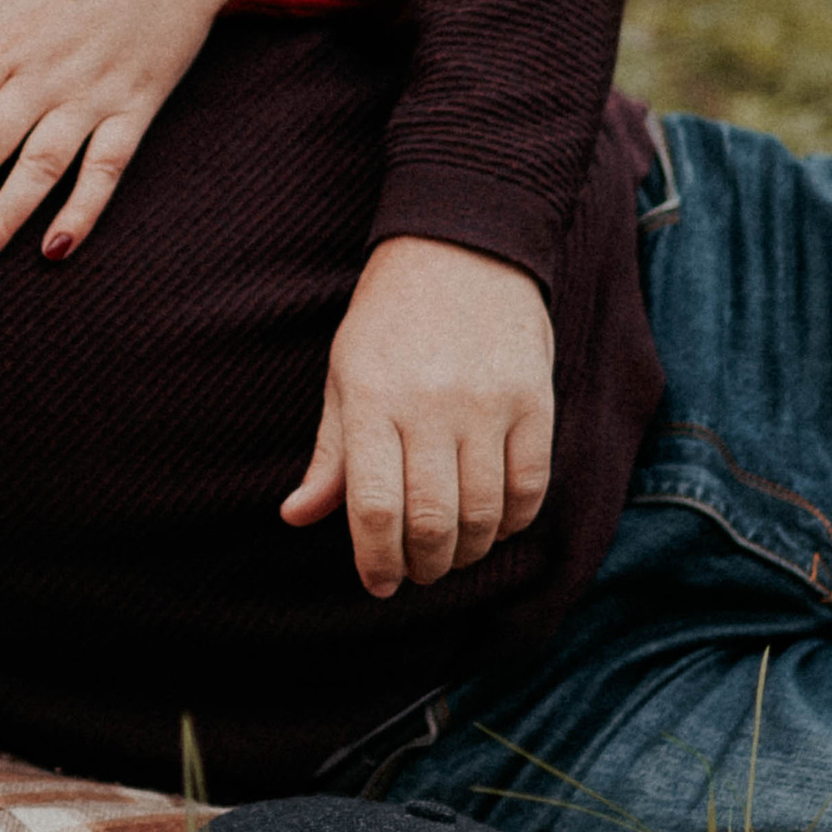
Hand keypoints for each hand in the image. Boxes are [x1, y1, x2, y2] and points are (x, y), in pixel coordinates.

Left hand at [282, 237, 555, 596]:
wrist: (463, 247)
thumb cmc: (389, 319)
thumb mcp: (344, 374)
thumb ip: (330, 453)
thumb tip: (297, 517)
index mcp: (370, 399)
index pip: (371, 506)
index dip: (375, 560)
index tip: (379, 583)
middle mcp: (429, 404)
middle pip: (432, 519)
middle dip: (422, 564)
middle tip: (416, 573)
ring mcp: (487, 404)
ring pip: (483, 513)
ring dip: (467, 550)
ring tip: (452, 553)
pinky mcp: (535, 401)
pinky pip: (530, 487)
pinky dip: (513, 522)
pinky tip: (494, 525)